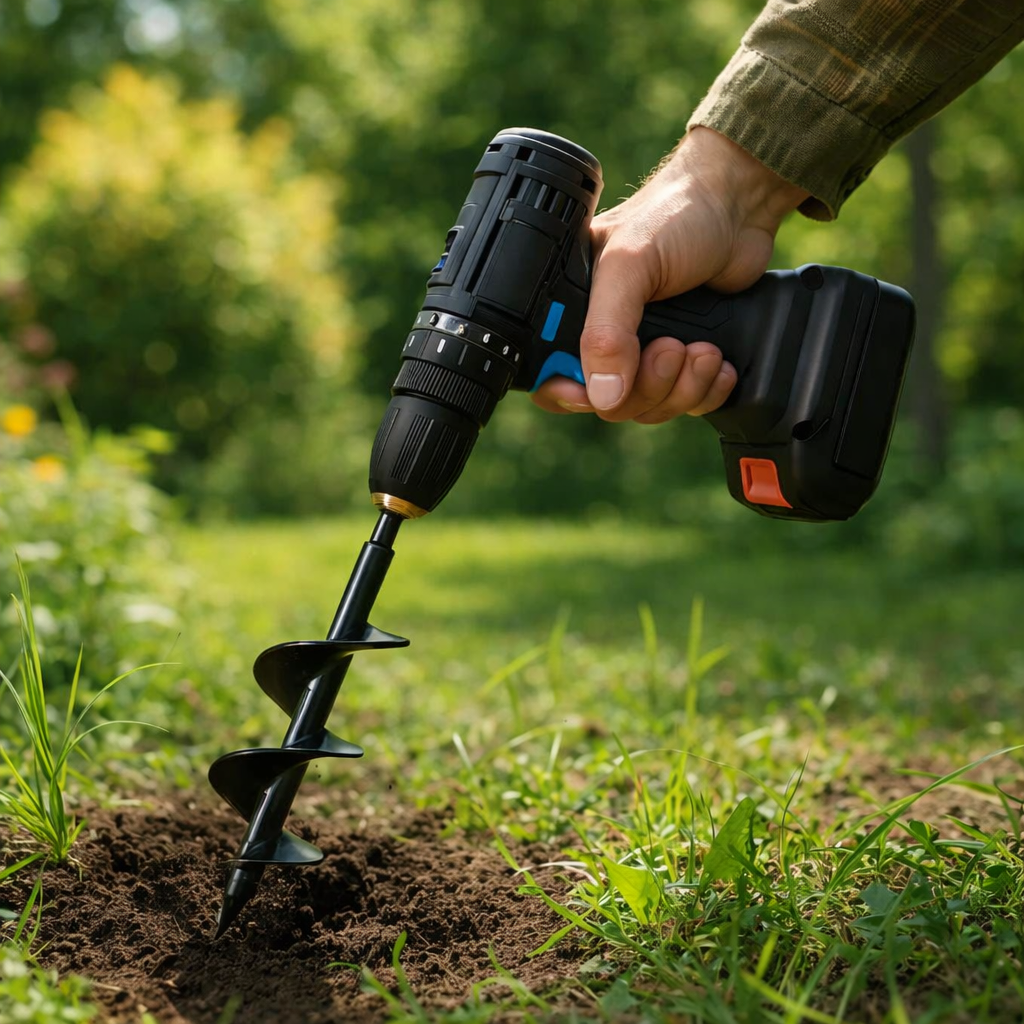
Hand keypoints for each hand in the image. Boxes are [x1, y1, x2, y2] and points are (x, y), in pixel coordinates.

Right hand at [532, 127, 808, 422]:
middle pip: (608, 403)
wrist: (740, 206)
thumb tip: (602, 395)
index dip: (572, 394)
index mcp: (574, 310)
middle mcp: (606, 335)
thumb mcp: (628, 265)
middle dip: (646, 386)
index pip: (551, 375)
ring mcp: (646, 350)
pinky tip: (718, 361)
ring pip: (650, 407)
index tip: (602, 393)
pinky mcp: (686, 358)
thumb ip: (606, 332)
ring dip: (681, 388)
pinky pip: (687, 405)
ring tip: (703, 348)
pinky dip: (706, 391)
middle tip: (670, 347)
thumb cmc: (676, 215)